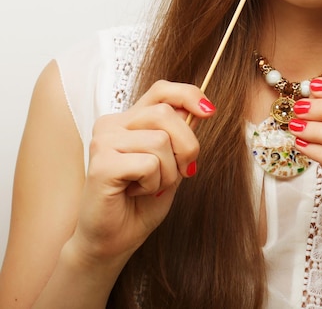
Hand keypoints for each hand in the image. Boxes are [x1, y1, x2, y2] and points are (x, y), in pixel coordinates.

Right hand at [69, 80, 214, 266]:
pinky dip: (154, 184)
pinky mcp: (101, 164)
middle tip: (182, 171)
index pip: (162, 90)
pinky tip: (136, 193)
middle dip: (187, 145)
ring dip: (168, 172)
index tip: (209, 112)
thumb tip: (201, 110)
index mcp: (129, 119)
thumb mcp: (171, 162)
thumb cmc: (141, 202)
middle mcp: (112, 124)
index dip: (188, 95)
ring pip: (161, 141)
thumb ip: (180, 135)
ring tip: (151, 186)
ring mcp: (104, 142)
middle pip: (166, 114)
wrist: (114, 241)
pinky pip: (149, 164)